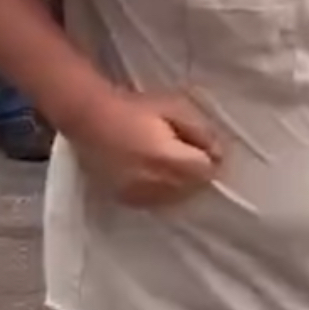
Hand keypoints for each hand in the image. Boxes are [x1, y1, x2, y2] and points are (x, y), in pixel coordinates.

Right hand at [72, 89, 222, 205]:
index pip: (207, 173)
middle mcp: (156, 184)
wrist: (90, 118)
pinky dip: (161, 191)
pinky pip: (156, 202)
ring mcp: (140, 195)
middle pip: (193, 188)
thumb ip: (201, 131)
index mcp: (170, 160)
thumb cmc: (134, 108)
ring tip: (167, 162)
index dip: (208, 158)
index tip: (200, 146)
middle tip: (184, 151)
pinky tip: (152, 173)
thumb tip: (218, 153)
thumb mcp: (174, 107)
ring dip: (180, 185)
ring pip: (176, 199)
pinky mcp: (126, 200)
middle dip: (195, 172)